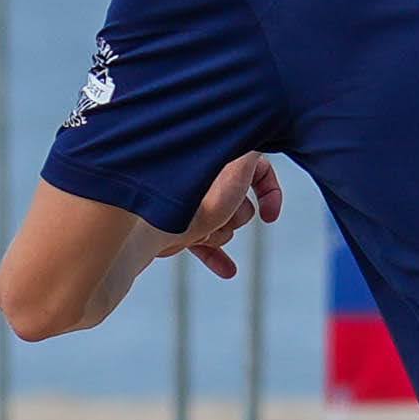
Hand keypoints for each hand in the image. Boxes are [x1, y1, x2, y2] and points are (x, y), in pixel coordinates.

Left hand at [172, 152, 281, 277]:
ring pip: (226, 229)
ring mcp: (194, 207)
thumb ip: (253, 153)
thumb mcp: (238, 167)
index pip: (259, 171)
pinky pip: (206, 246)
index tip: (269, 216)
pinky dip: (215, 256)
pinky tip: (228, 271)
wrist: (148, 227)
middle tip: (220, 215)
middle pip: (243, 206)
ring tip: (199, 232)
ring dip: (220, 235)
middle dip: (237, 217)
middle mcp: (208, 181)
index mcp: (220, 161)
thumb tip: (260, 147)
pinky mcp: (180, 229)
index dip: (270, 192)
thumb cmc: (194, 199)